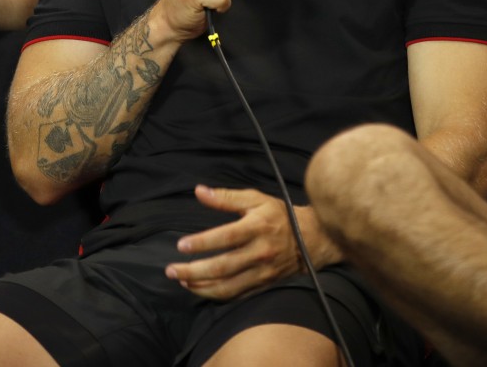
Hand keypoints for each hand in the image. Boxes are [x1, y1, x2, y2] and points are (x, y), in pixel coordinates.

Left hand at [164, 185, 338, 300]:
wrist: (314, 239)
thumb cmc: (280, 215)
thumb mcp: (256, 199)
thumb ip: (226, 197)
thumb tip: (199, 192)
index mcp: (257, 227)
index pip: (226, 237)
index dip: (202, 243)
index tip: (181, 245)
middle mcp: (260, 252)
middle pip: (223, 267)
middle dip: (194, 271)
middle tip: (172, 270)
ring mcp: (263, 272)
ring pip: (228, 287)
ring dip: (202, 287)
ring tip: (182, 281)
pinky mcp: (264, 285)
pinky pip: (237, 295)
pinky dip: (216, 295)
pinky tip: (200, 289)